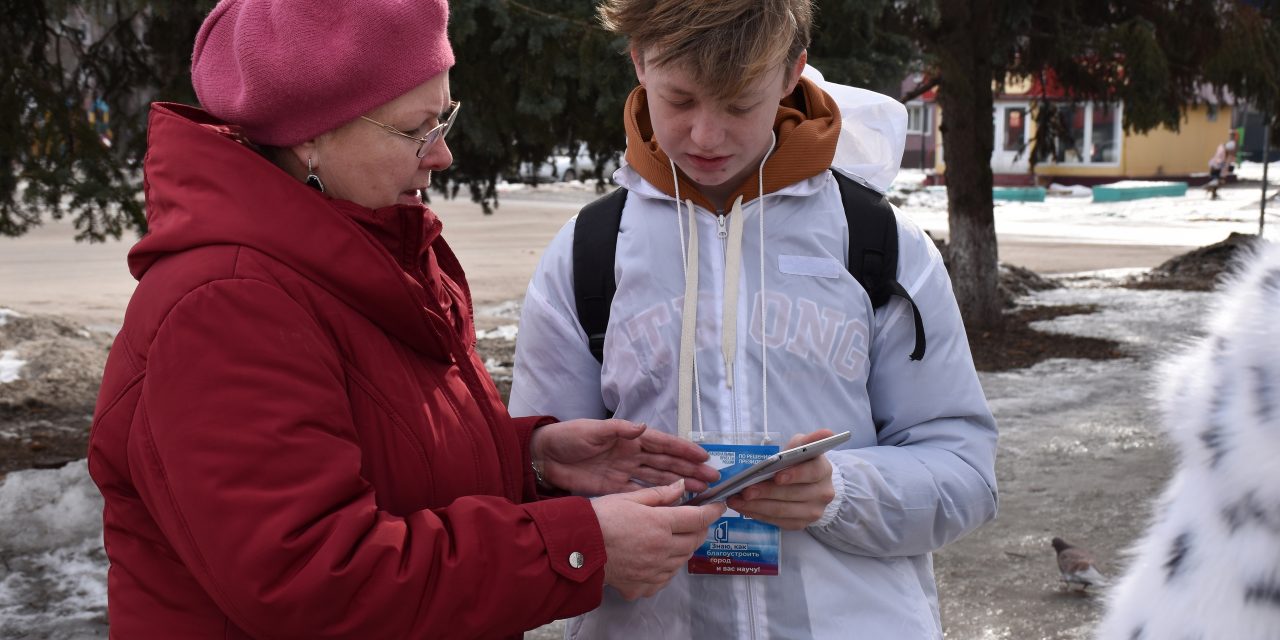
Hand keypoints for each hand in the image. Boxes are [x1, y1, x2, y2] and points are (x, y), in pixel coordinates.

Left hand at [531, 419, 719, 494]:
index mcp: (630, 438)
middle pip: (667, 463)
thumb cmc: (569, 437)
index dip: (684, 450)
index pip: (663, 443)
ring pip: (659, 479)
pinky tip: (675, 502)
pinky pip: (642, 493)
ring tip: (701, 491)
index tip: (704, 456)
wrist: (545, 457)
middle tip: (712, 479)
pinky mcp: (615, 488)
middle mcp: (632, 454)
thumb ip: (618, 430)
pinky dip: (659, 497)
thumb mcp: (593, 430)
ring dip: (681, 484)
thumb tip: (642, 427)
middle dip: (690, 470)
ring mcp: (625, 472)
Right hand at [592, 480, 725, 599]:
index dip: (713, 510)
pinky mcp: (643, 585)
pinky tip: (656, 558)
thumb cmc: (599, 519)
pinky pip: (665, 578)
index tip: (719, 505)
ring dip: (684, 547)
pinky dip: (667, 568)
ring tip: (671, 536)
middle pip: (694, 540)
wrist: (576, 549)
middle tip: (694, 519)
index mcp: (660, 524)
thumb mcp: (628, 498)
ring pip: (682, 560)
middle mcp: (662, 549)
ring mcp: (654, 570)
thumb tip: (681, 486)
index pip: (698, 518)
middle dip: (699, 528)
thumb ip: (659, 494)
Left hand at [726, 429, 835, 529]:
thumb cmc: (801, 462)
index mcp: (823, 470)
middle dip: (765, 492)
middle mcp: (823, 493)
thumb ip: (807, 441)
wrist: (812, 484)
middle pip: (792, 494)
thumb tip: (826, 432)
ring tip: (736, 500)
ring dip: (756, 506)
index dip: (794, 475)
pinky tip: (744, 508)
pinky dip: (758, 515)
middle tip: (743, 490)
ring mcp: (813, 511)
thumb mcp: (803, 446)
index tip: (776, 476)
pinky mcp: (802, 524)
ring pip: (782, 511)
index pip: (811, 473)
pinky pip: (777, 522)